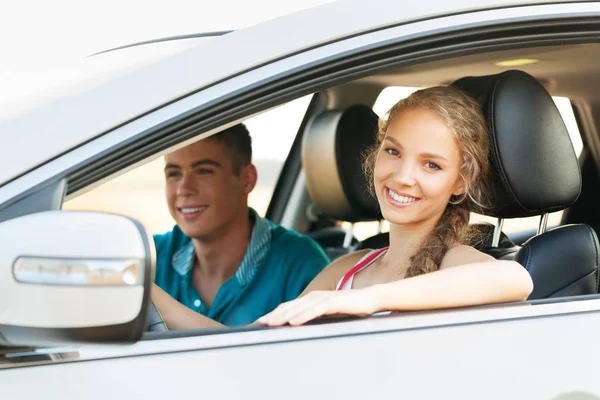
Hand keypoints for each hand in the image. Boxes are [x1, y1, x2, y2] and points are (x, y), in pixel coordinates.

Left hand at [257, 289, 378, 326]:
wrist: (369, 299)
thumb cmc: (348, 308)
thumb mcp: (327, 313)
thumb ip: (313, 316)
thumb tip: (298, 326)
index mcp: (311, 299)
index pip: (288, 306)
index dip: (274, 313)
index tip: (261, 322)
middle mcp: (314, 296)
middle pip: (290, 306)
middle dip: (274, 315)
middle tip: (261, 323)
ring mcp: (323, 298)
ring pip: (299, 307)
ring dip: (284, 315)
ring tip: (272, 323)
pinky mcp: (333, 302)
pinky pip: (315, 309)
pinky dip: (303, 315)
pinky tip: (294, 321)